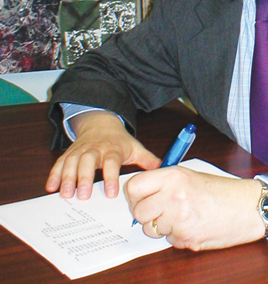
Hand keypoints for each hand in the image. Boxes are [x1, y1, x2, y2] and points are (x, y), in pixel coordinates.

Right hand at [45, 111, 160, 199]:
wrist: (101, 123)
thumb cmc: (119, 141)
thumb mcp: (135, 147)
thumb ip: (148, 160)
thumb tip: (164, 170)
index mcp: (113, 149)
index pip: (112, 163)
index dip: (111, 177)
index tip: (111, 193)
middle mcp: (95, 149)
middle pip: (88, 162)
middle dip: (84, 178)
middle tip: (83, 196)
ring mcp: (81, 151)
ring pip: (72, 162)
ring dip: (67, 178)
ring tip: (65, 194)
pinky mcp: (70, 153)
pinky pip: (60, 163)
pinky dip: (54, 174)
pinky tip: (51, 187)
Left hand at [125, 167, 265, 250]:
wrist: (248, 207)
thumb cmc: (222, 191)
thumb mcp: (191, 176)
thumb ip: (165, 182)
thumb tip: (141, 193)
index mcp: (173, 176)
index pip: (133, 187)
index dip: (135, 195)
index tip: (142, 198)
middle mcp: (173, 196)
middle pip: (138, 212)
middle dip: (147, 215)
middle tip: (162, 210)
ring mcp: (178, 219)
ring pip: (151, 229)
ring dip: (163, 227)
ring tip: (184, 216)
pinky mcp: (186, 238)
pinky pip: (169, 240)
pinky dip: (178, 236)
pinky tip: (194, 225)